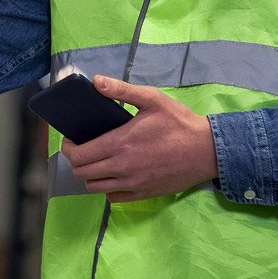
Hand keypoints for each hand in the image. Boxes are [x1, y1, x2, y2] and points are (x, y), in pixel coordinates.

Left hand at [60, 75, 218, 202]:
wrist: (209, 151)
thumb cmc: (180, 123)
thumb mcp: (152, 99)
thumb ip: (121, 90)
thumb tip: (96, 81)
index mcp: (119, 144)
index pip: (78, 155)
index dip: (68, 147)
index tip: (72, 139)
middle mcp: (122, 168)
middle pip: (82, 172)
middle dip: (76, 160)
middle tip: (82, 148)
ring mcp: (133, 184)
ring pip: (94, 187)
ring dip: (89, 175)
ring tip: (95, 161)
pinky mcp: (144, 194)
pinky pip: (113, 197)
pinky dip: (106, 187)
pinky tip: (113, 174)